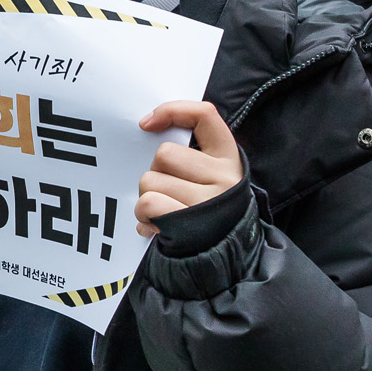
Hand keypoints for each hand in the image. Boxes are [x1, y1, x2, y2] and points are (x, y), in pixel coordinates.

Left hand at [134, 101, 242, 237]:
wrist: (226, 259)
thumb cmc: (208, 213)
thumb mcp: (212, 180)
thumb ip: (190, 157)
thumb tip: (148, 127)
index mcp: (229, 159)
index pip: (204, 115)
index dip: (173, 110)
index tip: (147, 124)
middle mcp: (224, 177)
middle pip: (164, 154)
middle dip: (154, 172)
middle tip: (165, 192)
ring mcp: (208, 201)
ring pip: (151, 180)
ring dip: (145, 197)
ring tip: (161, 213)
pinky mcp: (189, 224)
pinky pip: (148, 203)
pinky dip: (143, 215)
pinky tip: (153, 226)